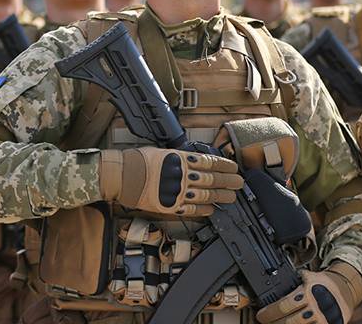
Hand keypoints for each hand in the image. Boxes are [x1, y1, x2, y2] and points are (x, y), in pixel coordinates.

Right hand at [99, 147, 242, 215]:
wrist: (122, 175)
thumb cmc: (139, 160)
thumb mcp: (162, 152)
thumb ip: (179, 158)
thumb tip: (193, 161)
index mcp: (181, 159)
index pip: (210, 162)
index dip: (224, 166)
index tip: (233, 168)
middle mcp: (182, 175)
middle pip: (212, 179)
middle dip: (228, 181)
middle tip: (239, 183)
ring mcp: (177, 192)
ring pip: (206, 195)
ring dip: (221, 196)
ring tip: (231, 198)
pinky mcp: (170, 206)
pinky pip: (191, 209)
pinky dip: (204, 210)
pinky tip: (212, 209)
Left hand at [255, 263, 361, 323]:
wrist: (346, 291)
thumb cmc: (324, 283)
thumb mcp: (310, 276)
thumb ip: (295, 279)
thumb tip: (275, 278)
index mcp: (308, 293)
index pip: (284, 305)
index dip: (269, 312)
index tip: (261, 314)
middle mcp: (315, 308)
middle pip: (289, 321)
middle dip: (274, 322)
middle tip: (264, 321)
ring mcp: (322, 320)